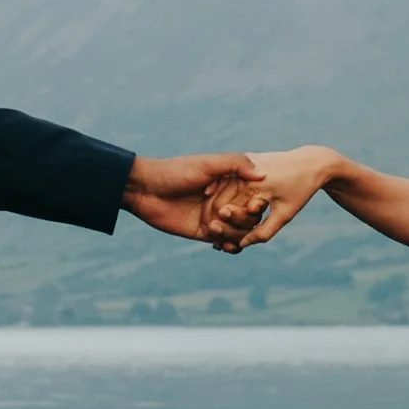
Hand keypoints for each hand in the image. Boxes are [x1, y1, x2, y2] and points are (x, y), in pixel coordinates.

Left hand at [123, 151, 264, 242]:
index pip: (255, 197)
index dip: (258, 203)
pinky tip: (220, 244)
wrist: (146, 190)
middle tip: (222, 213)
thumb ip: (236, 164)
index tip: (254, 205)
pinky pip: (224, 241)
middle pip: (250, 217)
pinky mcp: (204, 232)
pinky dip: (227, 245)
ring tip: (214, 226)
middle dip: (242, 219)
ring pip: (239, 232)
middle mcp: (226, 200)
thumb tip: (263, 175)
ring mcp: (216, 216)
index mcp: (230, 182)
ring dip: (233, 233)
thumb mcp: (208, 163)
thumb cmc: (176, 171)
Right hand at [204, 148, 339, 250]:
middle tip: (217, 240)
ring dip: (222, 208)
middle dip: (219, 221)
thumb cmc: (300, 189)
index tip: (220, 242)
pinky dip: (230, 197)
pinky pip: (232, 182)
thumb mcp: (285, 214)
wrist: (312, 162)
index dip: (223, 228)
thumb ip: (263, 231)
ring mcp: (241, 164)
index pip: (225, 209)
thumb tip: (242, 245)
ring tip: (221, 229)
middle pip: (220, 200)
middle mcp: (242, 170)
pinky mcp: (245, 161)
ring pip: (223, 191)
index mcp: (250, 183)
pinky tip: (230, 212)